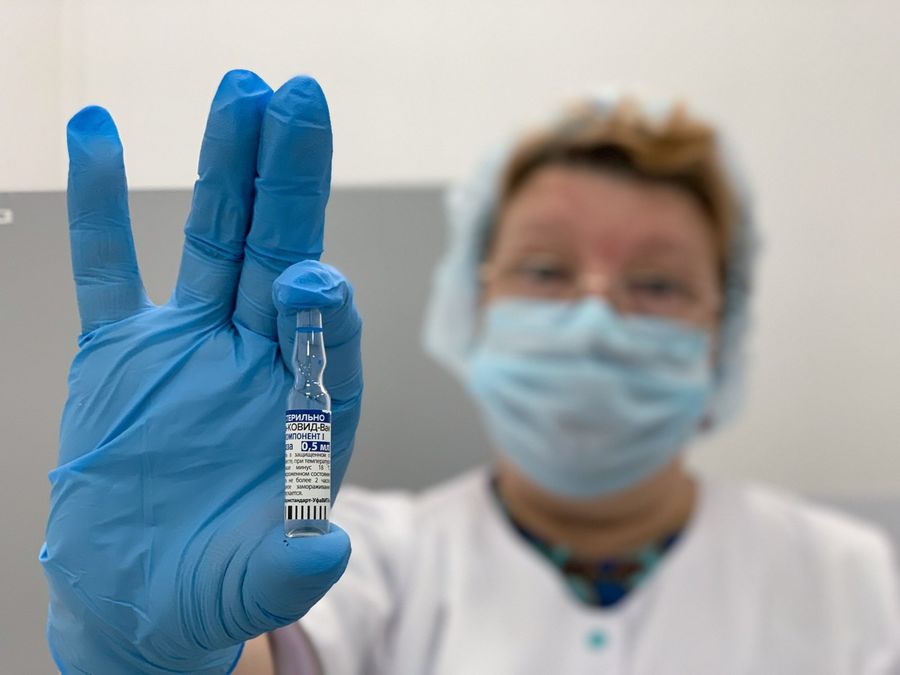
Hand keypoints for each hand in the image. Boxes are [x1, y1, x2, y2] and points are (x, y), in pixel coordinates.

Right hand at [39, 70, 362, 673]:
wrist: (144, 592)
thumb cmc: (217, 585)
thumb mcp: (260, 583)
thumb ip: (295, 563)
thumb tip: (329, 546)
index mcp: (311, 404)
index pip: (328, 335)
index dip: (322, 303)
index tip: (311, 276)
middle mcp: (260, 356)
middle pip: (279, 253)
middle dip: (290, 181)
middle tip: (300, 100)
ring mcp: (193, 343)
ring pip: (212, 238)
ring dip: (225, 165)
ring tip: (241, 90)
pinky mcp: (124, 348)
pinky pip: (109, 265)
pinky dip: (100, 203)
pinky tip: (97, 130)